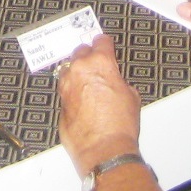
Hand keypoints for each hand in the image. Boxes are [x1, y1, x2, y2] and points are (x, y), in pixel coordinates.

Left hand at [58, 35, 142, 176]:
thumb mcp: (130, 96)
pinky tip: (80, 98)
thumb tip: (115, 83)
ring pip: (69, 68)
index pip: (101, 41)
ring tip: (87, 82)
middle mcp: (80, 69)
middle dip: (89, 56)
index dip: (105, 44)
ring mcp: (67, 84)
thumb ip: (118, 81)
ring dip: (77, 72)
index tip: (105, 45)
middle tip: (97, 65)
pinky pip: (65, 87)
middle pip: (81, 51)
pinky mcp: (60, 100)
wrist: (104, 149)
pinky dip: (71, 89)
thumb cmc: (120, 125)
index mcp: (100, 62)